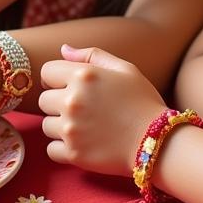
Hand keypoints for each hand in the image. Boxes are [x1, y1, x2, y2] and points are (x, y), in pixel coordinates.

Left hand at [39, 45, 165, 175]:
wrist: (159, 142)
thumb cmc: (143, 102)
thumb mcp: (125, 69)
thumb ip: (92, 55)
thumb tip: (63, 49)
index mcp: (83, 76)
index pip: (46, 72)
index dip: (55, 78)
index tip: (66, 86)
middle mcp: (72, 100)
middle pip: (43, 100)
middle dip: (58, 103)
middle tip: (82, 109)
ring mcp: (71, 129)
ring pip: (46, 125)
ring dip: (60, 126)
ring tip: (85, 127)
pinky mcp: (73, 154)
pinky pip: (51, 149)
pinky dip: (63, 148)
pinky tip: (83, 143)